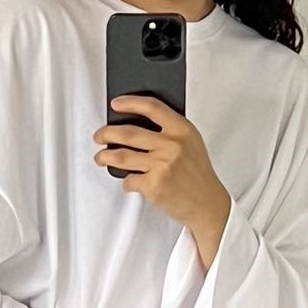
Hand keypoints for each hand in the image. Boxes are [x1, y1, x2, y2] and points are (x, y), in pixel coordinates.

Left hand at [94, 96, 230, 266]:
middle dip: (107, 133)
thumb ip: (170, 130)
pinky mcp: (153, 186)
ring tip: (101, 157)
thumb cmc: (198, 174)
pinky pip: (129, 180)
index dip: (130, 103)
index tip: (116, 104)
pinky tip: (129, 181)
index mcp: (181, 129)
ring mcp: (161, 166)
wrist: (207, 204)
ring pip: (121, 156)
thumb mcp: (191, 143)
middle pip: (128, 133)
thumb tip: (138, 121)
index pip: (151, 107)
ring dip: (105, 157)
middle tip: (100, 135)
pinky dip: (126, 181)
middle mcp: (171, 145)